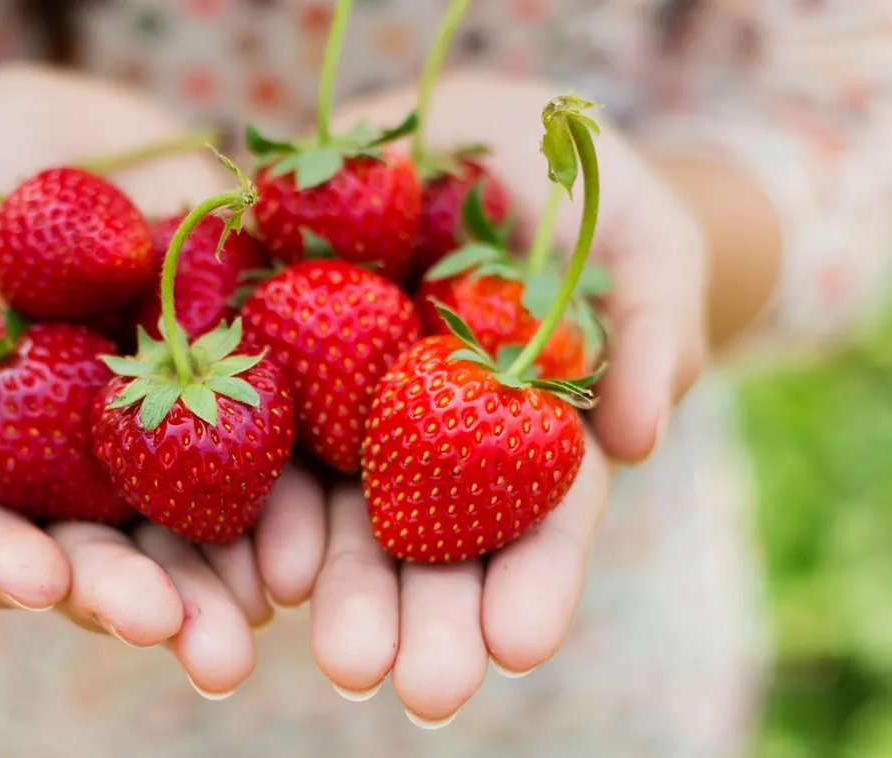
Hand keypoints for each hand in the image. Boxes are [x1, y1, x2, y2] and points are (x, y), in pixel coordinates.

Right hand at [0, 65, 327, 695]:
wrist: (17, 136)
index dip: (8, 566)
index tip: (40, 582)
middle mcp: (73, 472)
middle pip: (107, 553)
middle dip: (146, 600)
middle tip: (192, 644)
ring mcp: (154, 425)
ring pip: (195, 515)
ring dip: (233, 569)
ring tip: (268, 605)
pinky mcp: (225, 367)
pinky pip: (263, 424)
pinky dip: (290, 478)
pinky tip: (315, 521)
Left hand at [302, 73, 706, 723]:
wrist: (463, 134)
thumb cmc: (576, 189)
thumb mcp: (640, 242)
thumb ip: (649, 328)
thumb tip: (640, 437)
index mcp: (525, 429)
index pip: (539, 520)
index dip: (532, 583)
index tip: (520, 646)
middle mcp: (430, 437)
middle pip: (430, 540)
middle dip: (426, 619)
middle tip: (420, 691)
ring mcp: (348, 404)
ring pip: (338, 508)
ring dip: (338, 587)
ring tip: (340, 662)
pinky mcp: (276, 356)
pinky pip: (255, 428)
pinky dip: (255, 498)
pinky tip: (255, 564)